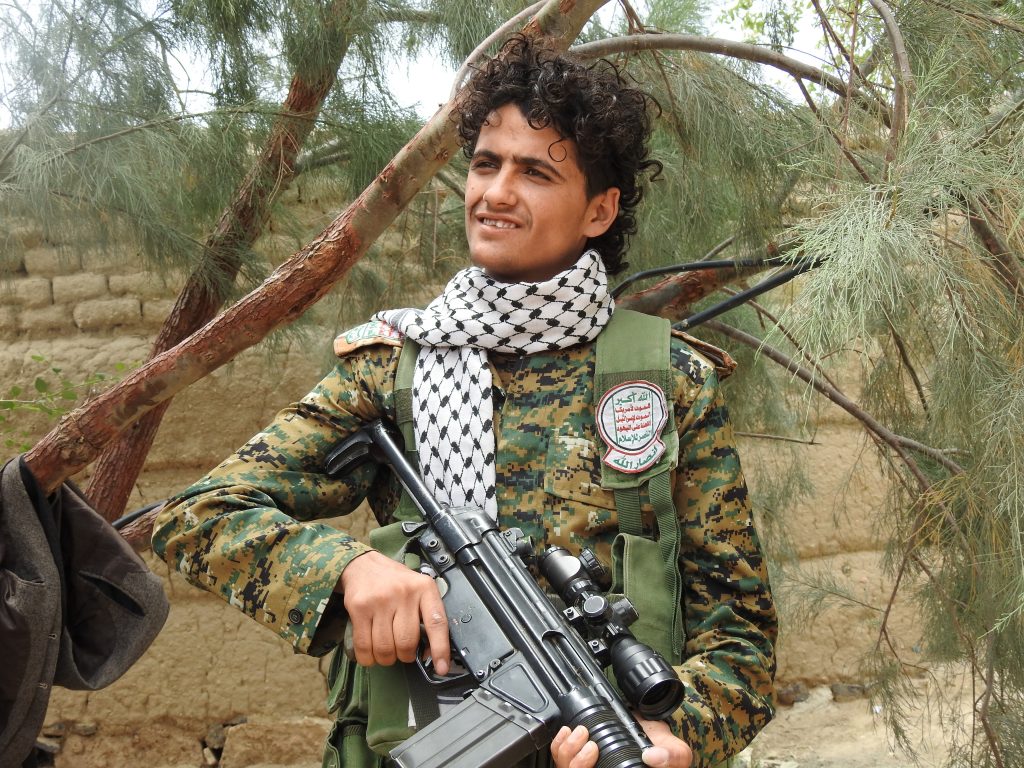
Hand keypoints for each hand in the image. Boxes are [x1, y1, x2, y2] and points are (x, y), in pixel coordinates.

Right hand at [337, 550, 450, 673]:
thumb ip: (426, 617)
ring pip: (385, 648)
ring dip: (386, 658)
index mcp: (424, 588)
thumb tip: (430, 653)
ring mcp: (380, 600)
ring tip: (385, 650)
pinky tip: (370, 653)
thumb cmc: (395, 583)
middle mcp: (404, 593)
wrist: (364, 565)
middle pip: (406, 642)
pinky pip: (364, 646)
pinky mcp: (359, 608)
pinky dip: (367, 658)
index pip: (437, 623)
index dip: (440, 649)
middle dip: (404, 656)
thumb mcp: (417, 591)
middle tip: (402, 651)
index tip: (441, 668)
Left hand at [550, 717, 691, 767]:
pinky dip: (560, 745)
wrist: (654, 732)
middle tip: (589, 743)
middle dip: (575, 763)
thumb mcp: (677, 754)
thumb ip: (671, 757)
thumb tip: (652, 757)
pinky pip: (561, 757)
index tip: (594, 751)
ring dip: (567, 751)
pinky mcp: (582, 757)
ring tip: (581, 733)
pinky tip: (568, 733)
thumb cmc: (664, 749)